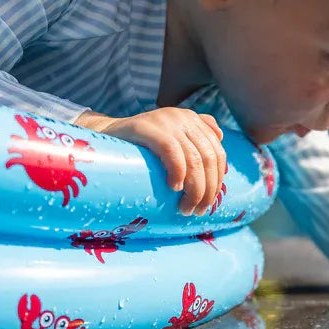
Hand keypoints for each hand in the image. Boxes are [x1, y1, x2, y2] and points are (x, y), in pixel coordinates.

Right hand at [74, 108, 226, 214]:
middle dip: (208, 190)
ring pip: (194, 160)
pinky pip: (172, 152)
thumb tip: (221, 137)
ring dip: (195, 190)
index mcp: (192, 120)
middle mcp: (183, 117)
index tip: (209, 203)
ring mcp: (166, 120)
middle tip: (197, 211)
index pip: (218, 153)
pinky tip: (174, 188)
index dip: (217, 181)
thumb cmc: (142, 144)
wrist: (106, 135)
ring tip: (185, 208)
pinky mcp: (148, 127)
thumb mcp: (172, 136)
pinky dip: (178, 173)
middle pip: (209, 159)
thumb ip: (196, 134)